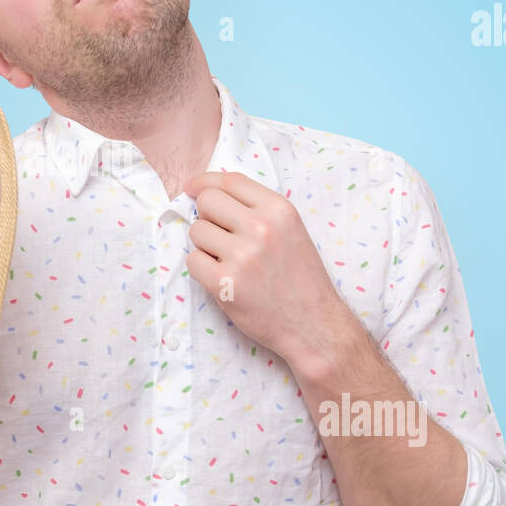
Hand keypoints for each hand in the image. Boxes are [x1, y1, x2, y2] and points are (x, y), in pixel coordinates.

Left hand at [182, 171, 354, 373]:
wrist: (313, 325)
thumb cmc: (300, 278)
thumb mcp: (290, 230)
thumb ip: (257, 209)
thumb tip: (206, 192)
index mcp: (279, 210)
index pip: (230, 180)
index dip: (205, 182)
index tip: (193, 189)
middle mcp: (261, 227)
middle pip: (207, 201)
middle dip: (207, 216)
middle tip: (221, 237)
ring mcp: (242, 255)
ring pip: (196, 231)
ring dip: (206, 245)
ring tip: (229, 261)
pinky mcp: (225, 283)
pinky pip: (192, 261)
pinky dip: (202, 269)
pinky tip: (224, 279)